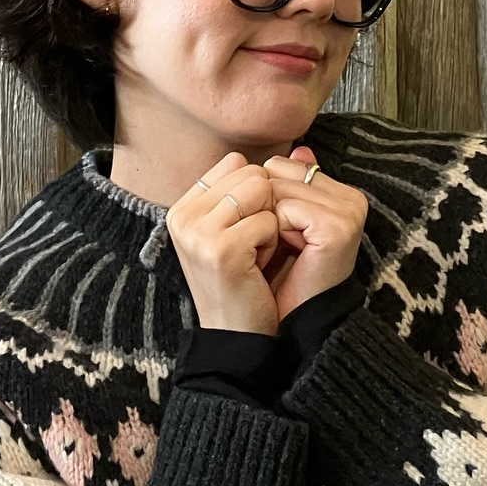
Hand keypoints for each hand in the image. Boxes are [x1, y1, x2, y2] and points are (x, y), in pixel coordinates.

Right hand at [164, 153, 282, 334]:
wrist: (239, 336)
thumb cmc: (246, 280)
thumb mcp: (245, 227)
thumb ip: (261, 186)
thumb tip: (304, 149)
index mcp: (183, 207)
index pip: (236, 163)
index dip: (257, 192)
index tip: (248, 229)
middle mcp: (182, 216)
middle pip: (251, 173)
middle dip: (266, 207)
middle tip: (253, 246)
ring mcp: (198, 232)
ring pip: (261, 191)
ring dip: (271, 223)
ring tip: (255, 254)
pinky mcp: (220, 250)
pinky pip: (269, 221)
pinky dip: (273, 243)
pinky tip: (256, 268)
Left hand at [261, 147, 367, 317]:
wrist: (291, 322)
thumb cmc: (283, 276)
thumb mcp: (283, 223)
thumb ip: (292, 184)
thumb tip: (300, 148)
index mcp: (342, 193)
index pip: (282, 166)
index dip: (265, 198)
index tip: (276, 233)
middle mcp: (352, 198)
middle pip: (276, 173)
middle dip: (263, 208)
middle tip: (276, 245)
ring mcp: (349, 212)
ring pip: (276, 188)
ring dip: (265, 221)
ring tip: (282, 250)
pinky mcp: (337, 228)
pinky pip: (283, 209)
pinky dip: (273, 232)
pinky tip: (288, 255)